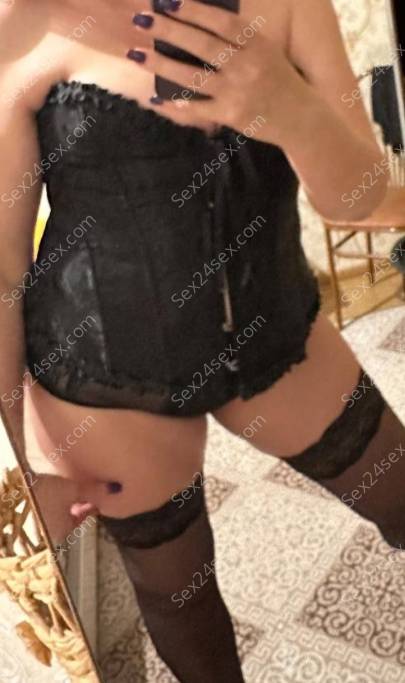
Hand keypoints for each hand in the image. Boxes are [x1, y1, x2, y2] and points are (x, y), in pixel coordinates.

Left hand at [129, 0, 308, 144]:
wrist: (302, 118)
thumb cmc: (280, 80)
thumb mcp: (266, 51)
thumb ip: (239, 38)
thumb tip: (200, 23)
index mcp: (257, 44)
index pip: (221, 22)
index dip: (194, 10)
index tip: (168, 0)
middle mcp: (247, 65)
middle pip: (202, 45)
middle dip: (169, 30)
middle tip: (142, 19)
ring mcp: (238, 91)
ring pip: (193, 76)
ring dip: (162, 65)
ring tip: (137, 54)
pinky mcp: (232, 115)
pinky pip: (199, 108)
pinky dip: (177, 103)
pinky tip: (157, 97)